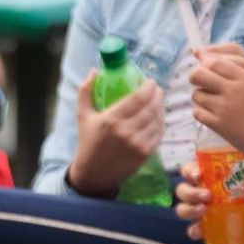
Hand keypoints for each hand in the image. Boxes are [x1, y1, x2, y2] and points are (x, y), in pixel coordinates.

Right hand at [67, 69, 164, 197]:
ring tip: (158, 101)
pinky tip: (158, 117)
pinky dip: (161, 123)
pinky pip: (159, 133)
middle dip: (157, 95)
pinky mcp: (146, 153)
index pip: (137, 99)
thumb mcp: (82, 115)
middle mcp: (126, 131)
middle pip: (151, 107)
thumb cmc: (87, 141)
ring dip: (161, 108)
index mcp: (110, 119)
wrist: (94, 173)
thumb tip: (95, 71)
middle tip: (156, 89)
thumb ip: (85, 91)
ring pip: (157, 120)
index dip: (148, 88)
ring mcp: (138, 143)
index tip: (150, 81)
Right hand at [176, 162, 243, 240]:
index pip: (189, 170)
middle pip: (182, 190)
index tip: (199, 176)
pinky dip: (194, 231)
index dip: (189, 171)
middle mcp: (199, 192)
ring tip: (203, 211)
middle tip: (207, 196)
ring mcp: (201, 210)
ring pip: (183, 208)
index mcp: (207, 177)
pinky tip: (200, 231)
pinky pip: (193, 229)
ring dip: (188, 210)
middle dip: (190, 193)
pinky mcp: (207, 227)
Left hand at [190, 43, 243, 160]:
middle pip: (198, 74)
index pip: (214, 63)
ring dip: (201, 98)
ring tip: (214, 104)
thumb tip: (198, 52)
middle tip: (202, 84)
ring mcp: (225, 108)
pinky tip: (212, 115)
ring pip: (196, 95)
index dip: (206, 66)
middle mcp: (233, 91)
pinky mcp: (219, 125)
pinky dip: (201, 113)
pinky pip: (197, 112)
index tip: (209, 72)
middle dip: (196, 77)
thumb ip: (232, 73)